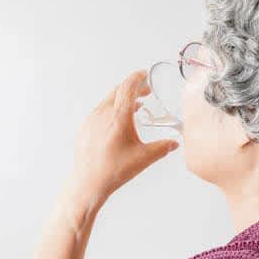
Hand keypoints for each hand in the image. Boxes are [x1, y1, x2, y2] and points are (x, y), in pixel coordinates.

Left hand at [67, 69, 179, 213]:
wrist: (88, 183)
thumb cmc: (113, 171)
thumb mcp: (144, 158)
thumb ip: (163, 148)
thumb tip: (174, 144)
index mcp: (118, 116)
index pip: (128, 86)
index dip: (138, 77)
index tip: (145, 75)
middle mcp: (102, 114)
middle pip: (118, 91)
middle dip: (133, 88)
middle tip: (145, 91)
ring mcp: (91, 120)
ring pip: (108, 101)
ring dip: (122, 100)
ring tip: (135, 107)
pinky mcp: (85, 128)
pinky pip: (99, 112)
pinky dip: (111, 110)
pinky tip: (118, 122)